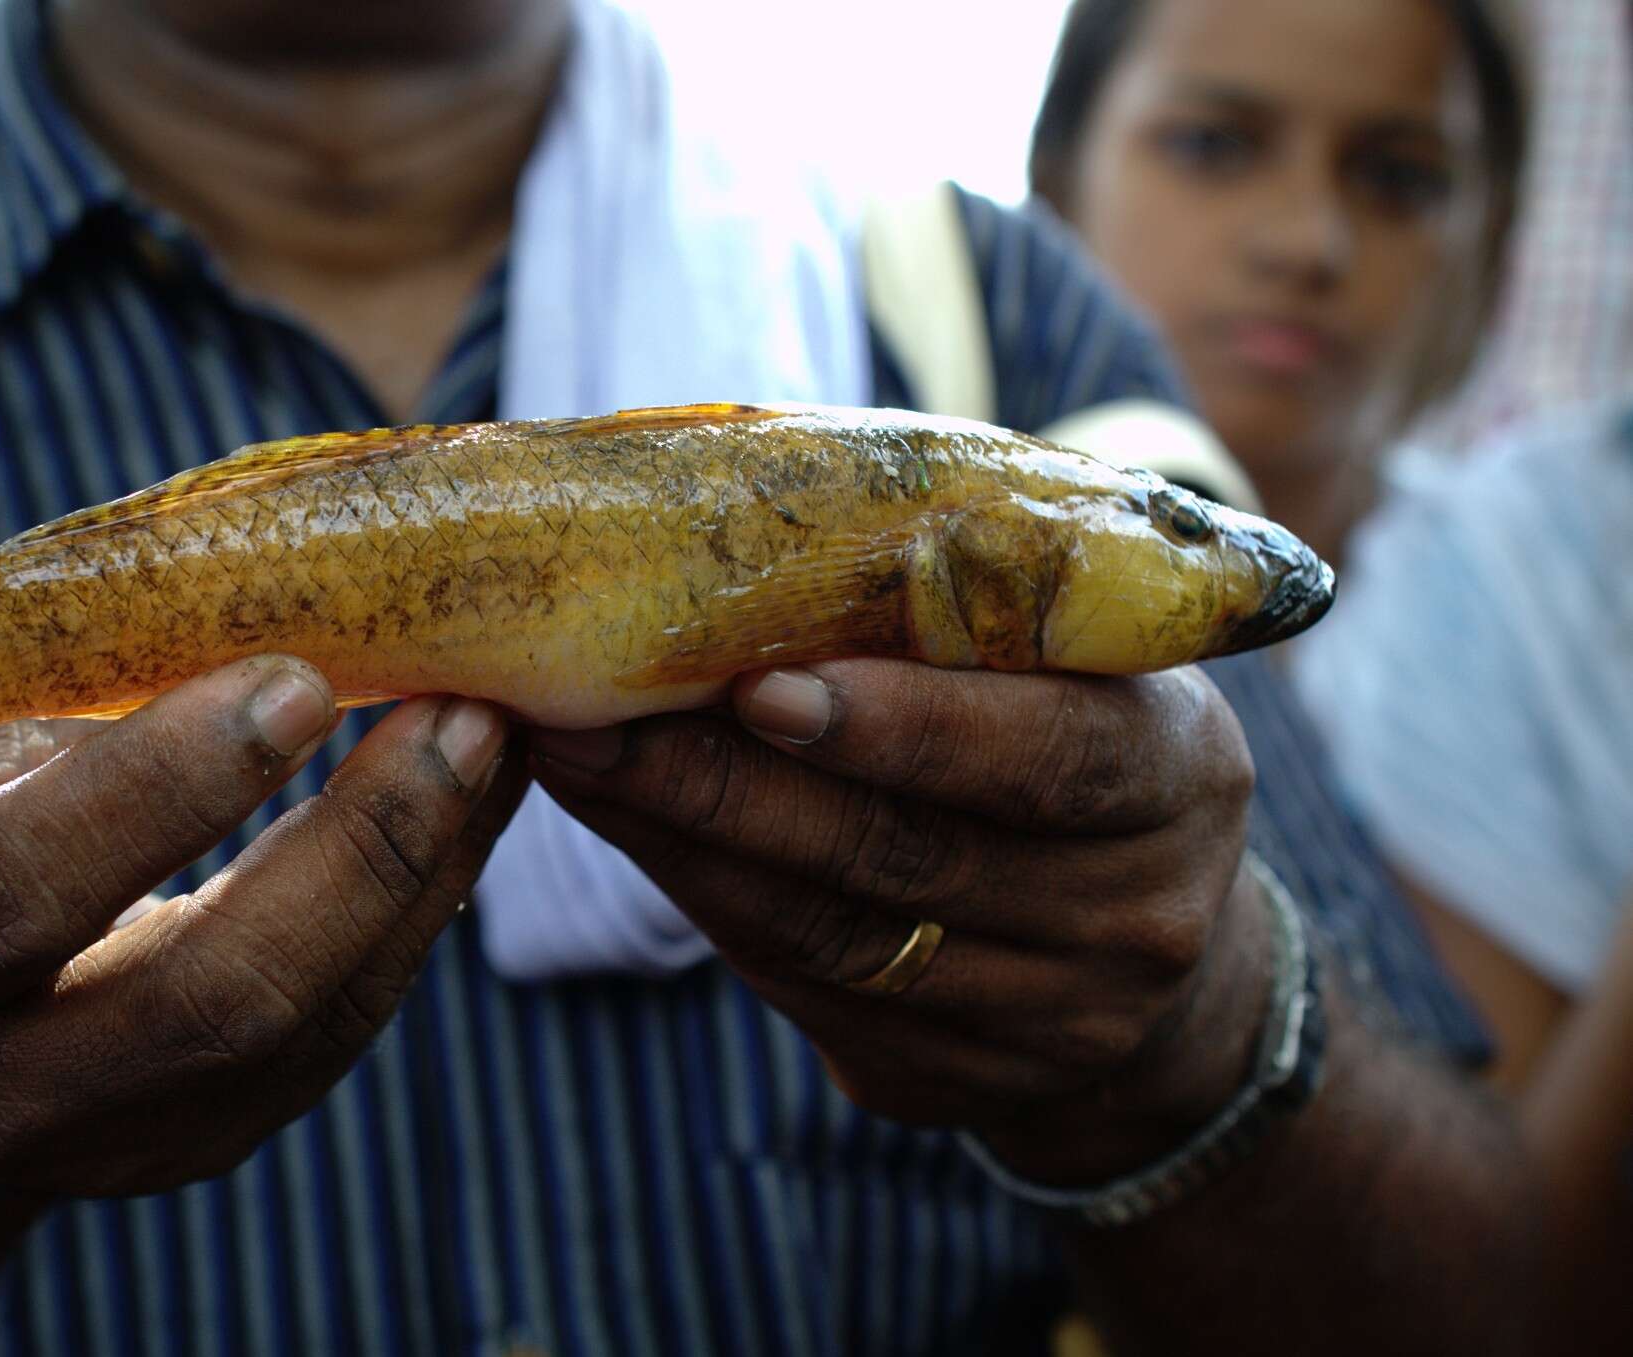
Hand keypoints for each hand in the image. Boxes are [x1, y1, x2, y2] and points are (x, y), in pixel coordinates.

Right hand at [0, 655, 520, 1197]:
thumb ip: (73, 712)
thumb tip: (273, 604)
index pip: (20, 887)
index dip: (164, 789)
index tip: (299, 681)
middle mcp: (1, 1083)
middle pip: (216, 995)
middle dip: (363, 846)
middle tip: (466, 712)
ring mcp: (119, 1137)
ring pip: (310, 1025)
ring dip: (424, 870)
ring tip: (495, 736)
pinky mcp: (212, 1142)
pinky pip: (344, 1028)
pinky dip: (421, 906)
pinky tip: (470, 804)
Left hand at [529, 658, 1272, 1182]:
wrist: (1144, 939)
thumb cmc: (1079, 740)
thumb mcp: (1084, 666)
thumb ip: (976, 616)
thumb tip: (749, 537)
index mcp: (1182, 774)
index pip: (1048, 756)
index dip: (906, 727)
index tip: (760, 686)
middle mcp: (1134, 916)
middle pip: (905, 855)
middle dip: (729, 783)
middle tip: (594, 712)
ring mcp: (1049, 1022)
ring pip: (831, 935)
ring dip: (683, 843)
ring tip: (576, 759)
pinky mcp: (952, 1083)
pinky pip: (803, 991)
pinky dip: (703, 902)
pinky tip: (631, 830)